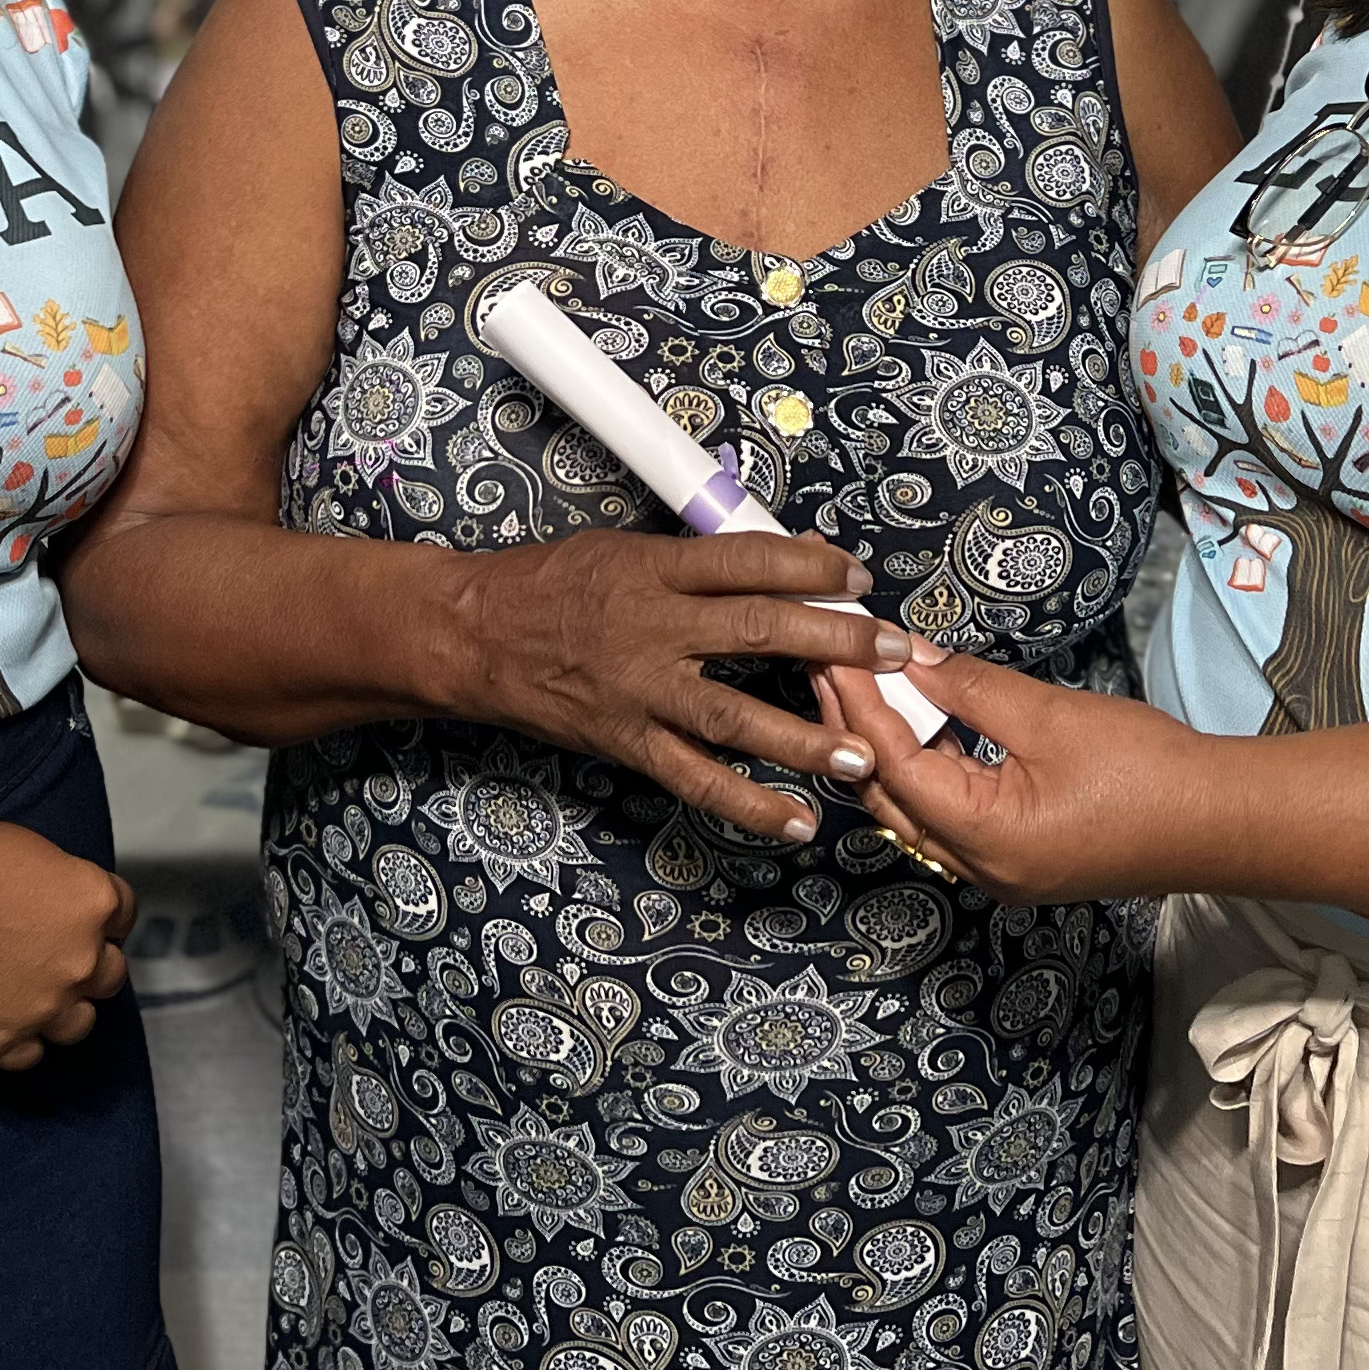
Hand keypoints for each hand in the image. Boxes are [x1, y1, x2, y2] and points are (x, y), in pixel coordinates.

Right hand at [0, 816, 137, 1071]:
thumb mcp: (22, 848)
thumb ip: (57, 883)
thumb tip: (57, 900)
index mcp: (89, 901)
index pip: (123, 912)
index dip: (100, 914)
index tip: (82, 918)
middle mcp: (79, 959)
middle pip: (109, 973)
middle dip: (87, 963)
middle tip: (55, 955)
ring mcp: (42, 1006)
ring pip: (79, 1024)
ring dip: (62, 1009)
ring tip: (34, 994)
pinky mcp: (1, 1040)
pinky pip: (30, 1055)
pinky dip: (20, 1041)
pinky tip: (3, 1020)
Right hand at [454, 530, 909, 844]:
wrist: (472, 635)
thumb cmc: (544, 585)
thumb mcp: (617, 548)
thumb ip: (689, 561)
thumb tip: (767, 560)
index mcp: (652, 569)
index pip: (747, 560)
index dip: (810, 567)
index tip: (857, 578)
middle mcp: (651, 628)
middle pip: (759, 630)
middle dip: (837, 642)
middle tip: (896, 653)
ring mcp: (641, 691)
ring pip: (737, 715)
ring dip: (807, 738)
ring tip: (865, 755)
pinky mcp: (627, 741)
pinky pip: (695, 779)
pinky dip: (748, 804)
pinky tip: (795, 820)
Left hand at [824, 643, 1206, 904]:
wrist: (1221, 820)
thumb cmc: (1148, 771)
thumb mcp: (1049, 715)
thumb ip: (971, 687)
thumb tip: (911, 658)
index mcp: (984, 837)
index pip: (892, 763)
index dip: (857, 701)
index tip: (833, 649)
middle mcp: (980, 868)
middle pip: (890, 796)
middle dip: (855, 728)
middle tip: (831, 662)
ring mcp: (999, 871)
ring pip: (914, 810)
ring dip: (888, 749)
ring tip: (865, 685)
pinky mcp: (1018, 861)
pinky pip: (948, 817)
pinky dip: (927, 769)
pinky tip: (922, 723)